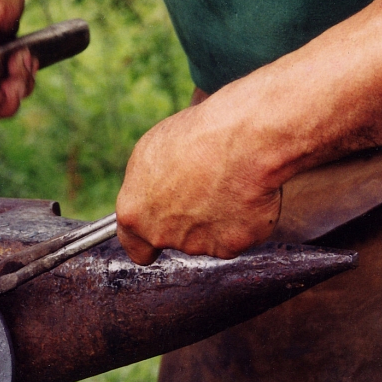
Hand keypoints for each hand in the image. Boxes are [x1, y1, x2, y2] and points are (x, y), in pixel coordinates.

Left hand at [115, 95, 282, 264]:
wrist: (244, 139)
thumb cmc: (196, 136)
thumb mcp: (150, 153)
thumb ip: (147, 187)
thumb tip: (154, 195)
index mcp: (134, 213)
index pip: (134, 246)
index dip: (147, 239)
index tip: (158, 231)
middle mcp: (161, 234)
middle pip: (173, 238)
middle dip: (186, 221)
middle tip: (203, 187)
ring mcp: (198, 244)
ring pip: (208, 238)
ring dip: (216, 218)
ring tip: (227, 181)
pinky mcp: (233, 245)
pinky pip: (239, 236)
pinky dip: (245, 220)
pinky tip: (247, 192)